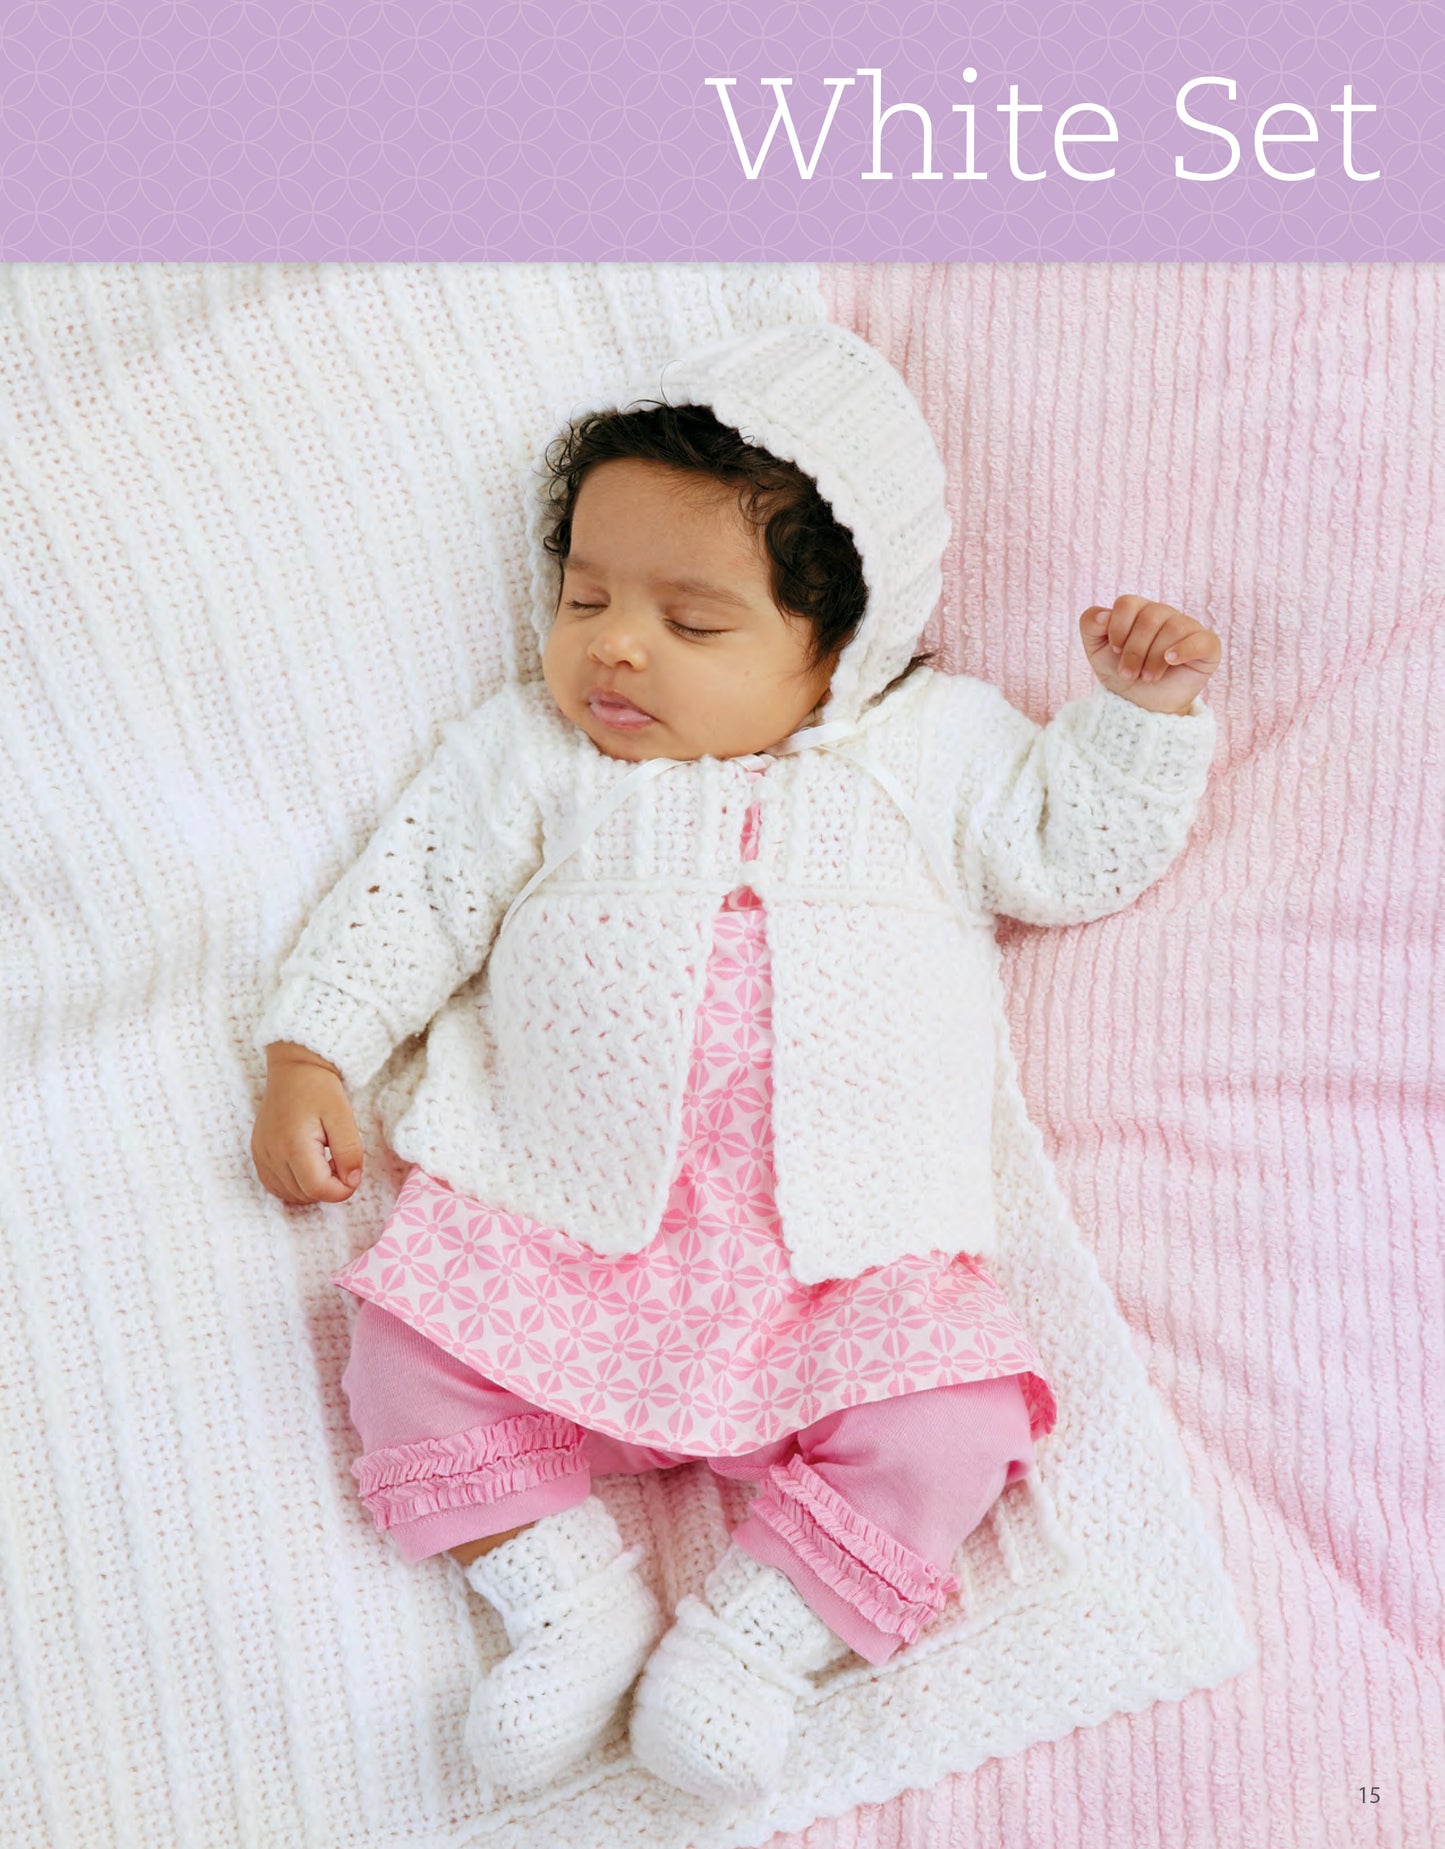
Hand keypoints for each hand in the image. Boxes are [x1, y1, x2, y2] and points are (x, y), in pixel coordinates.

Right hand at [251, 1042, 364, 1204]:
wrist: (294, 1068)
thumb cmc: (320, 1089)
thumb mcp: (343, 1116)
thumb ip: (350, 1152)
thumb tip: (352, 1181)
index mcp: (294, 1146)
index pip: (319, 1189)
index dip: (342, 1190)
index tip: (353, 1173)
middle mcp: (272, 1154)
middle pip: (304, 1195)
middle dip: (328, 1188)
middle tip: (339, 1162)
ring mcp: (261, 1155)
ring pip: (289, 1194)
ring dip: (311, 1188)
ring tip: (324, 1161)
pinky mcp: (258, 1154)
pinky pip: (275, 1185)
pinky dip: (294, 1185)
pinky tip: (308, 1167)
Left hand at [1080, 596, 1220, 713]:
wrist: (1142, 706)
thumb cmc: (1122, 674)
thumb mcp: (1097, 651)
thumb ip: (1090, 625)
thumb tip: (1103, 614)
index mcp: (1139, 611)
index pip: (1127, 603)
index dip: (1118, 628)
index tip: (1115, 650)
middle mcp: (1165, 614)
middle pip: (1150, 617)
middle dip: (1134, 651)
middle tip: (1129, 674)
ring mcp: (1188, 628)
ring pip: (1172, 628)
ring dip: (1153, 658)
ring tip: (1147, 677)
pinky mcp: (1207, 646)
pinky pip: (1201, 640)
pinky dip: (1184, 650)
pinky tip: (1170, 660)